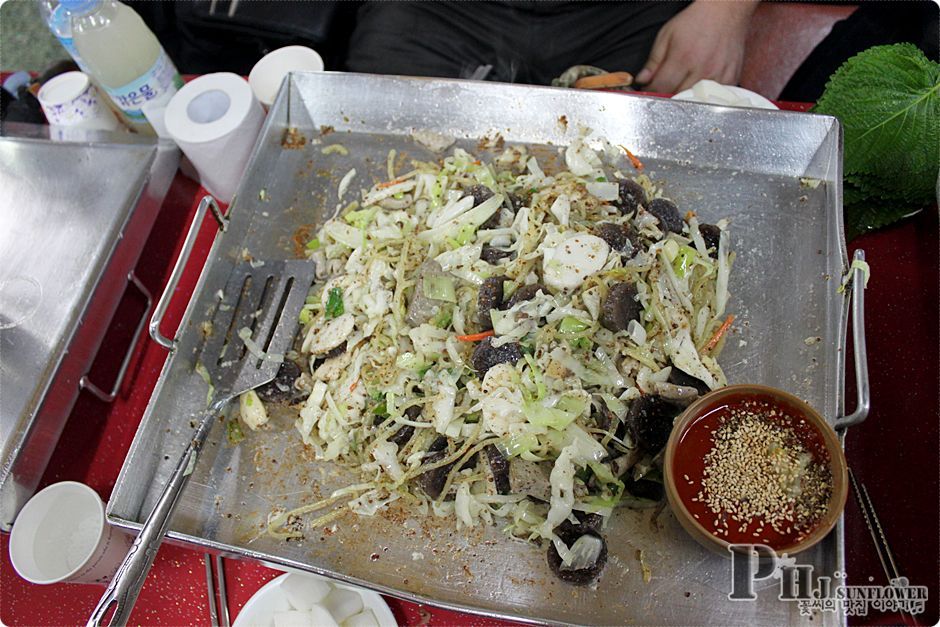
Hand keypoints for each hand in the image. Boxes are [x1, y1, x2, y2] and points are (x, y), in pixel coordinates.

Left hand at [636, 0, 757, 93]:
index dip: (652, 91)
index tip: (650, 89)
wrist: (726, 11)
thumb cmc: (695, 21)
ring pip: (696, 101)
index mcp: (683, 57)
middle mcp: (702, 68)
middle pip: (678, 97)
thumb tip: (642, 80)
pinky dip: (704, 97)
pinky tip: (699, 88)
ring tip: (682, 87)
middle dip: (667, 96)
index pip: (661, 87)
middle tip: (665, 89)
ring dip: (686, 99)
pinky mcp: (731, 78)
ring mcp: (718, 75)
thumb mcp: (666, 35)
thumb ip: (653, 61)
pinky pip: (714, 98)